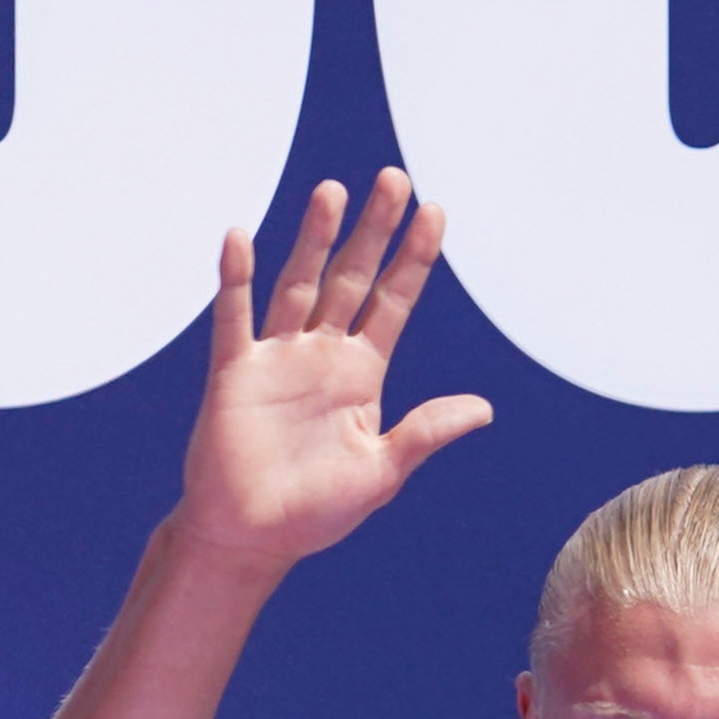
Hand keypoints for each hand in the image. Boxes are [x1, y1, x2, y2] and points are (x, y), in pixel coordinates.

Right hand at [168, 173, 491, 575]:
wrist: (249, 539)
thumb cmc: (315, 511)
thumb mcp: (381, 470)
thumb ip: (425, 432)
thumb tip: (484, 409)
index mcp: (362, 374)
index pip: (394, 302)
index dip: (414, 258)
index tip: (435, 211)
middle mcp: (322, 355)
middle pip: (351, 278)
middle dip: (373, 231)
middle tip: (394, 179)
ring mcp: (277, 358)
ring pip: (299, 284)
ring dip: (313, 239)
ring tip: (332, 191)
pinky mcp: (234, 373)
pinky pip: (235, 318)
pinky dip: (236, 278)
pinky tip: (241, 238)